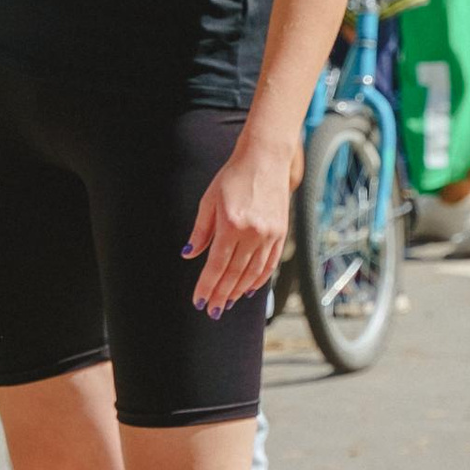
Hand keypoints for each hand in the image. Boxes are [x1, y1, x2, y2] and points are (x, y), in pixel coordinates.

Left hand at [185, 121, 297, 317]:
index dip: (207, 286)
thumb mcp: (209, 200)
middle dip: (221, 295)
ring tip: (228, 302)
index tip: (199, 301)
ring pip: (252, 273)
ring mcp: (269, 234)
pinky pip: (269, 264)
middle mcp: (252, 233)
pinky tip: (249, 289)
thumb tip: (189, 254)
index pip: (216, 265)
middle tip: (212, 310)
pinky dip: (259, 279)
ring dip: (239, 291)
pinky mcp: (281, 233)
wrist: (265, 159)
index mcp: (231, 225)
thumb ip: (200, 231)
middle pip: (234, 273)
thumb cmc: (233, 177)